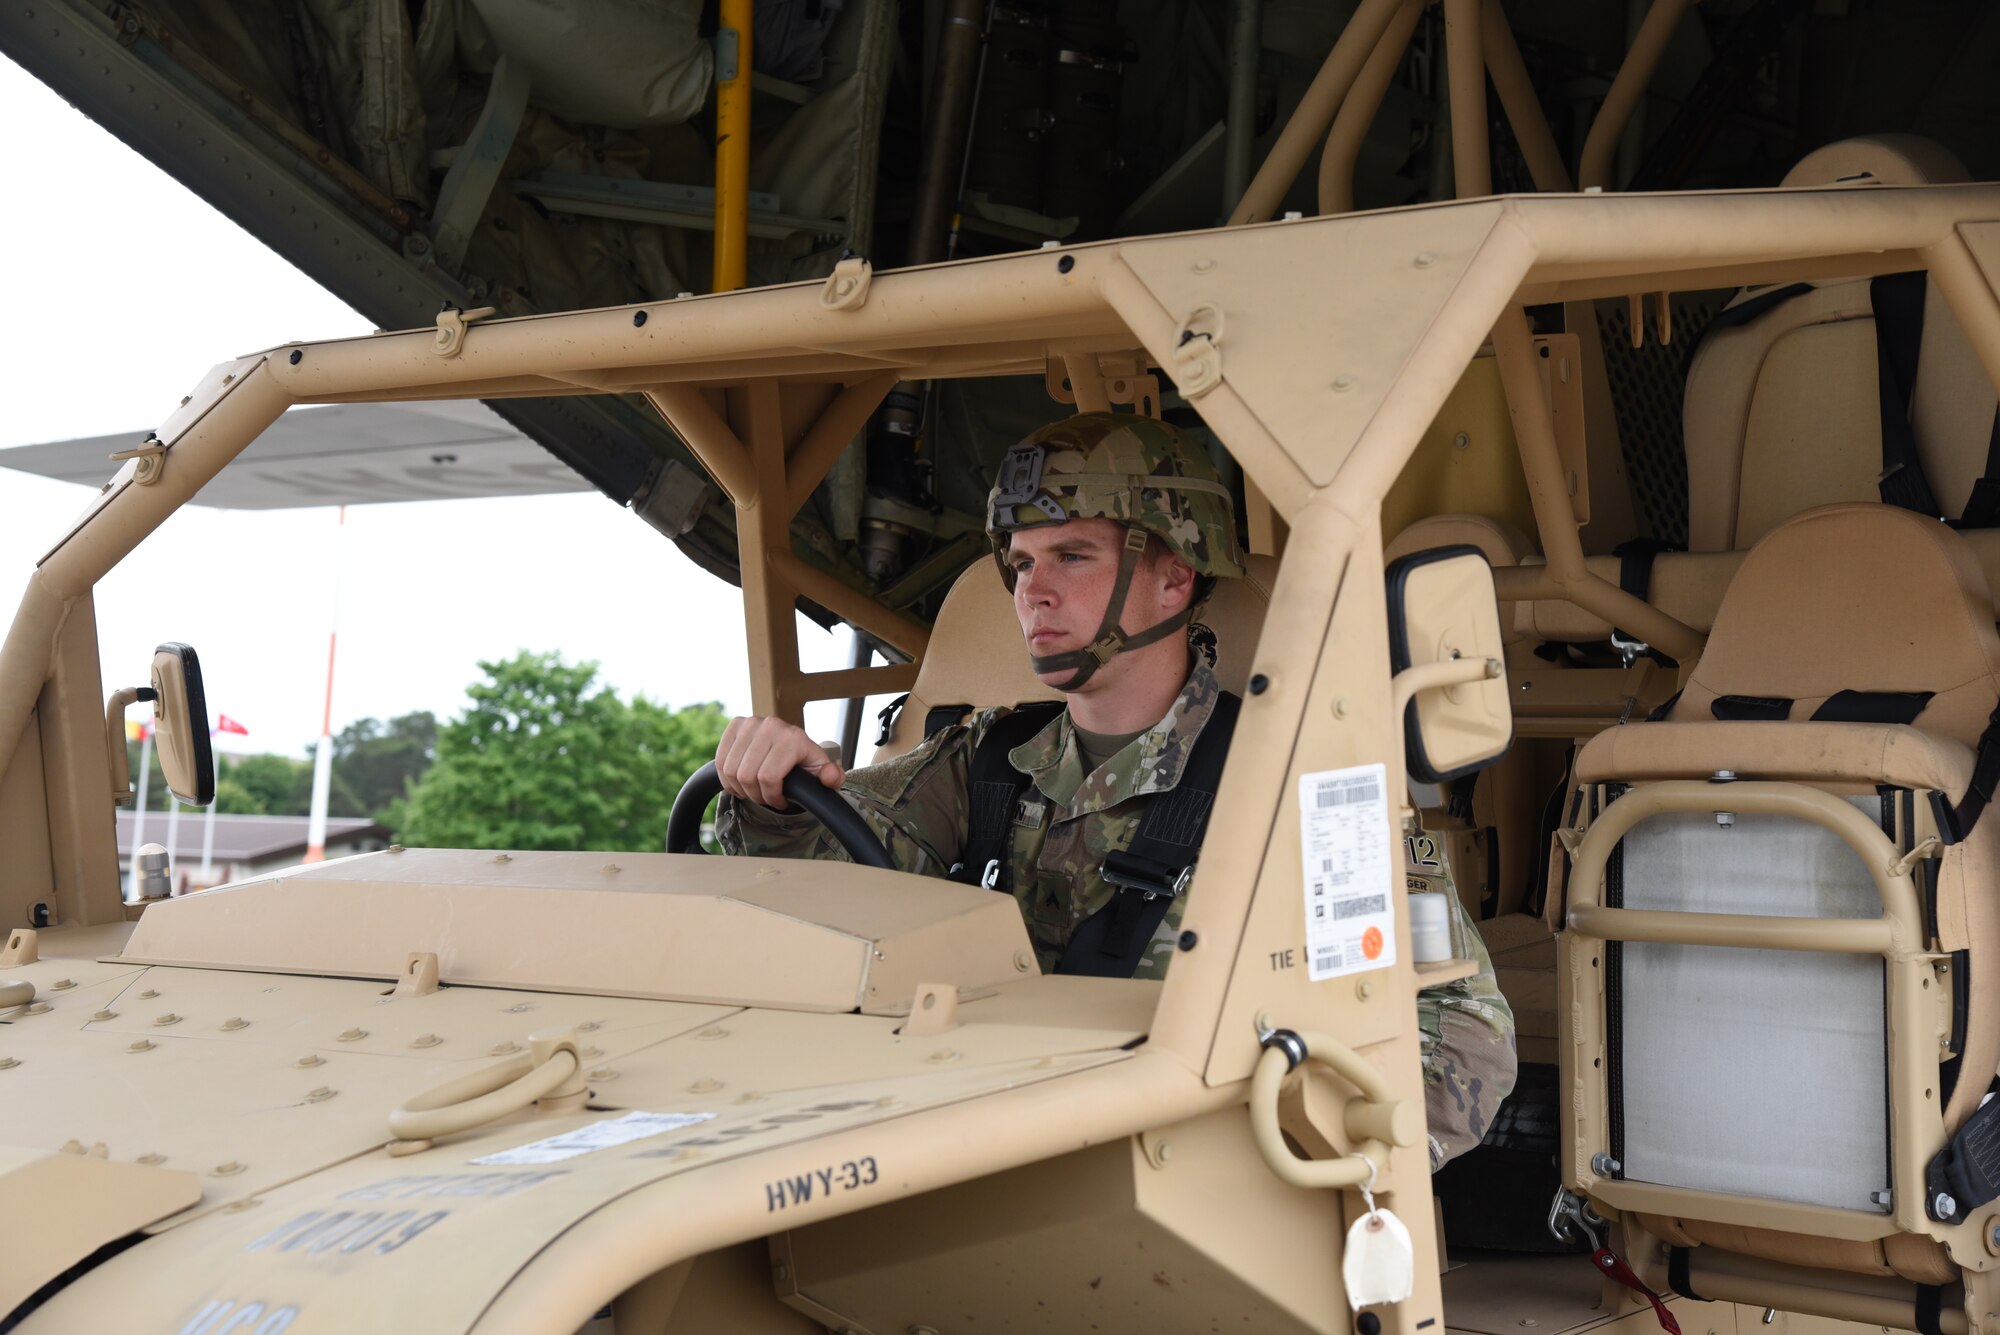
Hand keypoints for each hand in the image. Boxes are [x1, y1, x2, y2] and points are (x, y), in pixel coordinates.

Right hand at [715, 716, 844, 809]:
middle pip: (747, 775)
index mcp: (792, 737)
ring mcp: (750, 723)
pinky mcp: (734, 725)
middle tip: (766, 796)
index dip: (771, 796)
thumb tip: (831, 777)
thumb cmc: (803, 761)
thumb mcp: (821, 770)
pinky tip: (740, 780)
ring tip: (754, 789)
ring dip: (740, 788)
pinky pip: (720, 761)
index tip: (780, 800)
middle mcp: (770, 725)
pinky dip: (727, 778)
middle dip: (756, 794)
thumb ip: (831, 776)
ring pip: (731, 771)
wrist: (790, 744)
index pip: (768, 777)